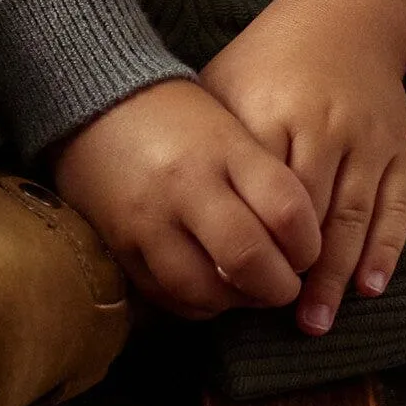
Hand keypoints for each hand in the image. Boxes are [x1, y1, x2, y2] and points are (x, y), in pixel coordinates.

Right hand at [48, 79, 320, 319]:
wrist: (96, 100)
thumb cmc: (178, 115)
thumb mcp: (229, 127)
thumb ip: (263, 178)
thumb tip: (301, 241)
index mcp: (225, 148)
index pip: (286, 210)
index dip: (309, 245)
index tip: (308, 251)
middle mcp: (188, 184)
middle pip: (248, 258)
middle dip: (279, 287)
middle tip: (286, 285)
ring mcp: (150, 219)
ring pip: (205, 290)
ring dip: (236, 302)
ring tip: (247, 291)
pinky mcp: (120, 244)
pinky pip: (166, 296)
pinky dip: (197, 305)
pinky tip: (210, 291)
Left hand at [198, 0, 405, 337]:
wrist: (346, 16)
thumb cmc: (270, 58)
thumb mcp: (227, 84)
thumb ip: (211, 143)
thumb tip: (182, 213)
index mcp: (271, 112)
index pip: (258, 192)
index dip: (248, 240)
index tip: (231, 282)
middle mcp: (322, 127)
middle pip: (308, 213)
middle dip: (294, 271)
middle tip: (277, 316)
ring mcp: (366, 139)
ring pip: (353, 218)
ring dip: (336, 277)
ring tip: (317, 321)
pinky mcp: (397, 147)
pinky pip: (396, 207)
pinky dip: (385, 251)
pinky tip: (369, 288)